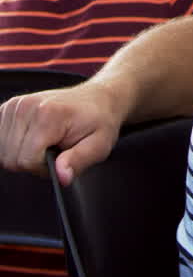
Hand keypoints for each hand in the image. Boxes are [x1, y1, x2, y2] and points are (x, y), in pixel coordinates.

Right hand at [0, 82, 124, 184]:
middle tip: (55, 152)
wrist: (97, 98)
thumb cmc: (99, 122)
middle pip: (11, 158)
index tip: (61, 159)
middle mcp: (26, 107)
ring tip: (46, 144)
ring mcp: (14, 105)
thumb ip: (78, 161)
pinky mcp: (7, 108)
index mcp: (48, 115)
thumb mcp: (99, 145)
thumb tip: (62, 177)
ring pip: (3, 152)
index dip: (43, 168)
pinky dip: (14, 146)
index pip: (26, 160)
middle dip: (32, 163)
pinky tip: (33, 139)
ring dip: (22, 154)